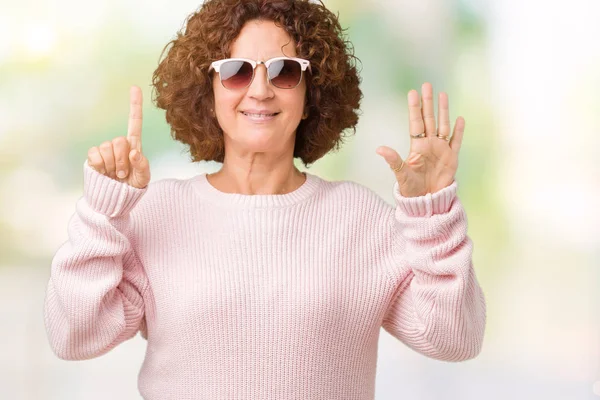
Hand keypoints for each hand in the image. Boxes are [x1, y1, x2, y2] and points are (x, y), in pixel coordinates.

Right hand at [87, 86, 150, 188]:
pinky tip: (104, 172)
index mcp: (134, 146)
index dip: (135, 105)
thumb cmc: (132, 187)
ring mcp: (105, 150)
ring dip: (113, 166)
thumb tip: (134, 152)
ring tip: (115, 175)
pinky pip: (95, 154)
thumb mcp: (143, 179)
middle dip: (123, 161)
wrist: (114, 199)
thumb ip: (143, 166)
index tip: (134, 87)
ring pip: (107, 148)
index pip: (134, 122)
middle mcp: (119, 144)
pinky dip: (100, 166)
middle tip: (124, 174)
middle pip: (120, 141)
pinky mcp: (93, 157)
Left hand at [376, 82, 463, 196]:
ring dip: (443, 111)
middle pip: (429, 119)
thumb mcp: (400, 173)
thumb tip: (379, 149)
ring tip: (443, 94)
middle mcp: (429, 144)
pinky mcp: (452, 158)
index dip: (415, 108)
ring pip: (443, 126)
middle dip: (428, 102)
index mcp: (416, 146)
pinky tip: (459, 118)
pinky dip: (458, 131)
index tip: (413, 92)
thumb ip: (393, 160)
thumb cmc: (410, 188)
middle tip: (427, 85)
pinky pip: (456, 142)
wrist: (426, 200)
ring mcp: (441, 149)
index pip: (415, 122)